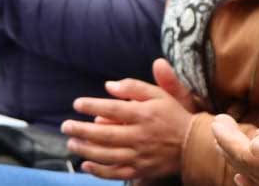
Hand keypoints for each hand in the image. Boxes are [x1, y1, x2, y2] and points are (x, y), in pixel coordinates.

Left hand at [62, 59, 197, 179]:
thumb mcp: (159, 94)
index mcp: (144, 114)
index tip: (77, 104)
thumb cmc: (173, 115)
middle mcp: (140, 136)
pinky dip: (99, 170)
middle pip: (105, 134)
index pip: (112, 109)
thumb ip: (134, 87)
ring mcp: (140, 155)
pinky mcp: (141, 170)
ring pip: (107, 155)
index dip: (92, 106)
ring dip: (86, 149)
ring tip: (71, 143)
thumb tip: (108, 86)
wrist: (194, 144)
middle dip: (81, 130)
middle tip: (65, 126)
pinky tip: (86, 164)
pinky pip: (116, 173)